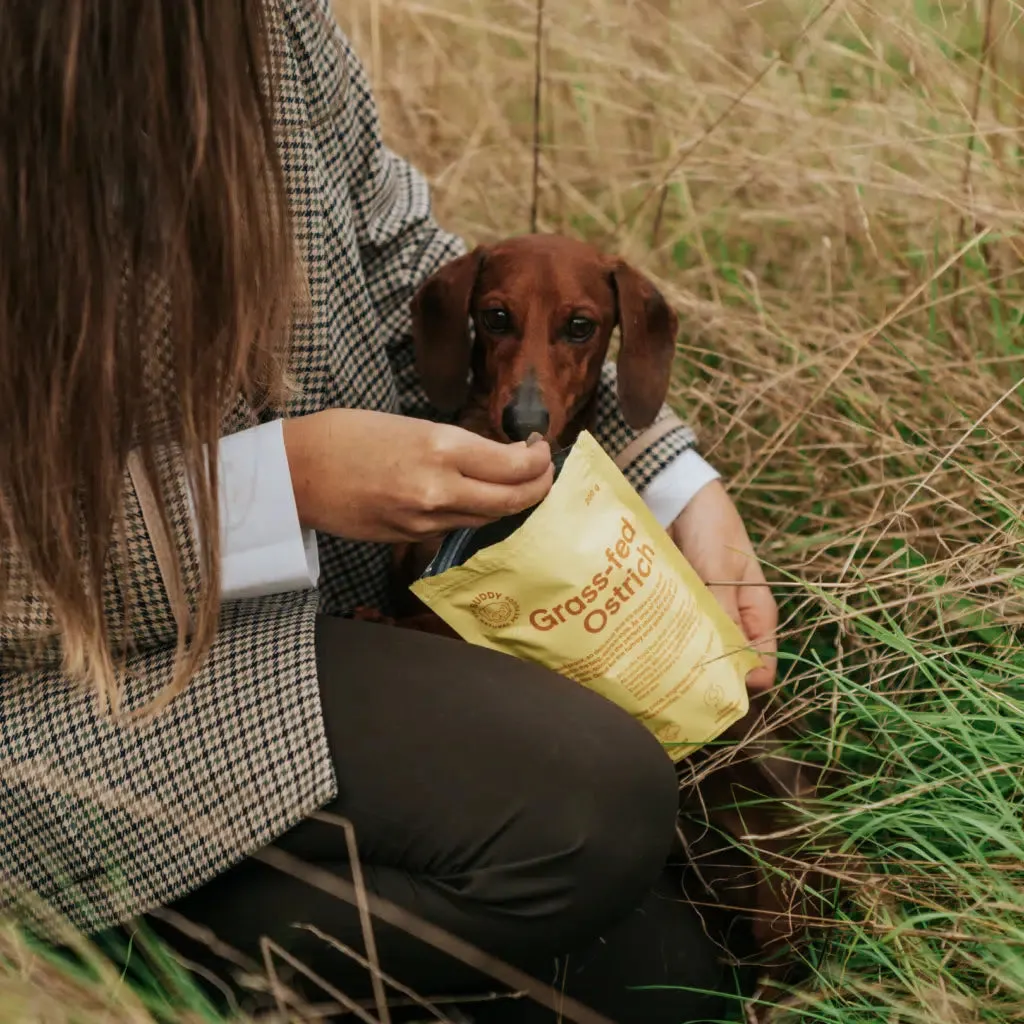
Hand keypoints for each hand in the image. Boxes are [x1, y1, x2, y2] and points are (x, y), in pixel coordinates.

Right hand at [282, 409, 552, 543]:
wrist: (296, 473)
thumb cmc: (345, 436)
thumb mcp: (408, 424)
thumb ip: (454, 445)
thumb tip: (492, 457)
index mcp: (440, 448)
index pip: (514, 466)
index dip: (539, 460)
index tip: (541, 448)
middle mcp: (439, 489)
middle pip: (513, 500)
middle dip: (539, 486)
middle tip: (544, 471)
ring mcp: (426, 520)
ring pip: (489, 518)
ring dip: (511, 502)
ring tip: (518, 484)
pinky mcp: (411, 538)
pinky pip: (457, 528)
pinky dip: (476, 514)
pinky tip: (478, 499)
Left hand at [668, 480, 777, 690]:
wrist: (675, 492)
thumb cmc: (709, 526)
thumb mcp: (720, 571)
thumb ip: (726, 616)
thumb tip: (742, 668)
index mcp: (756, 610)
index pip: (762, 661)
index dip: (743, 682)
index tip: (716, 693)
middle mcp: (731, 615)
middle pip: (727, 659)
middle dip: (708, 674)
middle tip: (680, 687)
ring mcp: (702, 608)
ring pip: (697, 647)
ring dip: (681, 657)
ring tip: (657, 672)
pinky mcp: (675, 600)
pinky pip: (673, 627)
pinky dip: (662, 637)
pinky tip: (644, 648)